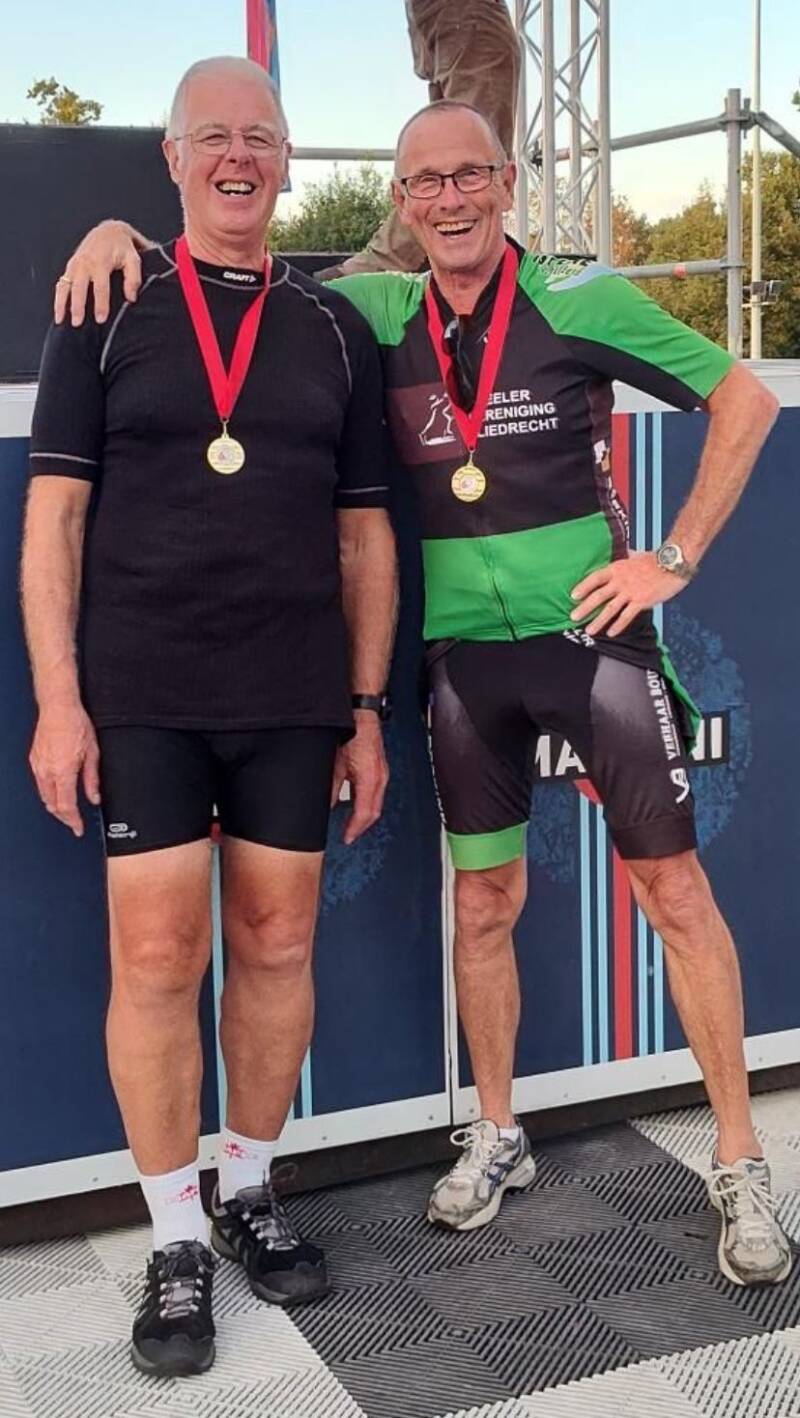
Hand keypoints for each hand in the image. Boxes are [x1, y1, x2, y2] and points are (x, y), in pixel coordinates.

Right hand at [29, 703, 100, 836]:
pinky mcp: (34, 760)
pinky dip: (48, 793)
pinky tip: (56, 793)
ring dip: (55, 806)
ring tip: (66, 811)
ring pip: (44, 796)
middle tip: (74, 822)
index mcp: (63, 771)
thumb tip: (94, 797)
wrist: (58, 708)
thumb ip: (92, 779)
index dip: (73, 821)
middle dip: (64, 817)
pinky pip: (40, 784)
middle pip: (52, 805)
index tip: (78, 828)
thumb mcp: (92, 753)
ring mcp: (38, 765)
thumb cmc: (76, 724)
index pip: (66, 806)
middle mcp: (47, 771)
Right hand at [54, 220, 146, 326]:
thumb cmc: (122, 247)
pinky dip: (58, 299)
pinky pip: (61, 284)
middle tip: (78, 323)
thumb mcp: (134, 259)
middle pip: (79, 288)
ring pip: (65, 286)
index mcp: (101, 261)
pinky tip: (59, 314)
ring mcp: (75, 265)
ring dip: (62, 304)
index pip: (100, 287)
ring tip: (61, 321)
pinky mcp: (70, 268)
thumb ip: (134, 278)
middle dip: (78, 306)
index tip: (100, 319)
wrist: (109, 230)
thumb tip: (131, 298)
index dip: (100, 304)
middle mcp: (85, 263)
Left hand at [331, 712, 388, 845]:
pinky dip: (367, 804)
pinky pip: (376, 793)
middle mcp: (380, 777)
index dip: (355, 829)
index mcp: (370, 778)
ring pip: (376, 803)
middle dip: (361, 827)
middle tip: (348, 836)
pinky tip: (356, 805)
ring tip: (351, 825)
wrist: (362, 713)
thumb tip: (326, 803)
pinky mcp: (380, 768)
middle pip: (373, 812)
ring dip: (364, 816)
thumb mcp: (335, 763)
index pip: (365, 812)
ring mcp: (382, 773)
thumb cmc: (351, 732)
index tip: (347, 838)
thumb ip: (332, 786)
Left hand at [570, 551, 685, 637]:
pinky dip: (618, 625)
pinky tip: (611, 633)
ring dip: (598, 621)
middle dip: (584, 608)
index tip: (573, 596)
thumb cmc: (656, 559)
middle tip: (573, 617)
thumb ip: (627, 557)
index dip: (583, 587)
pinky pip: (627, 616)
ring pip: (610, 609)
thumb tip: (624, 553)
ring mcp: (630, 592)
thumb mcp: (636, 555)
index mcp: (617, 568)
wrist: (672, 564)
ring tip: (589, 630)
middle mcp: (620, 581)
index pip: (595, 578)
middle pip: (598, 596)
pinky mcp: (641, 601)